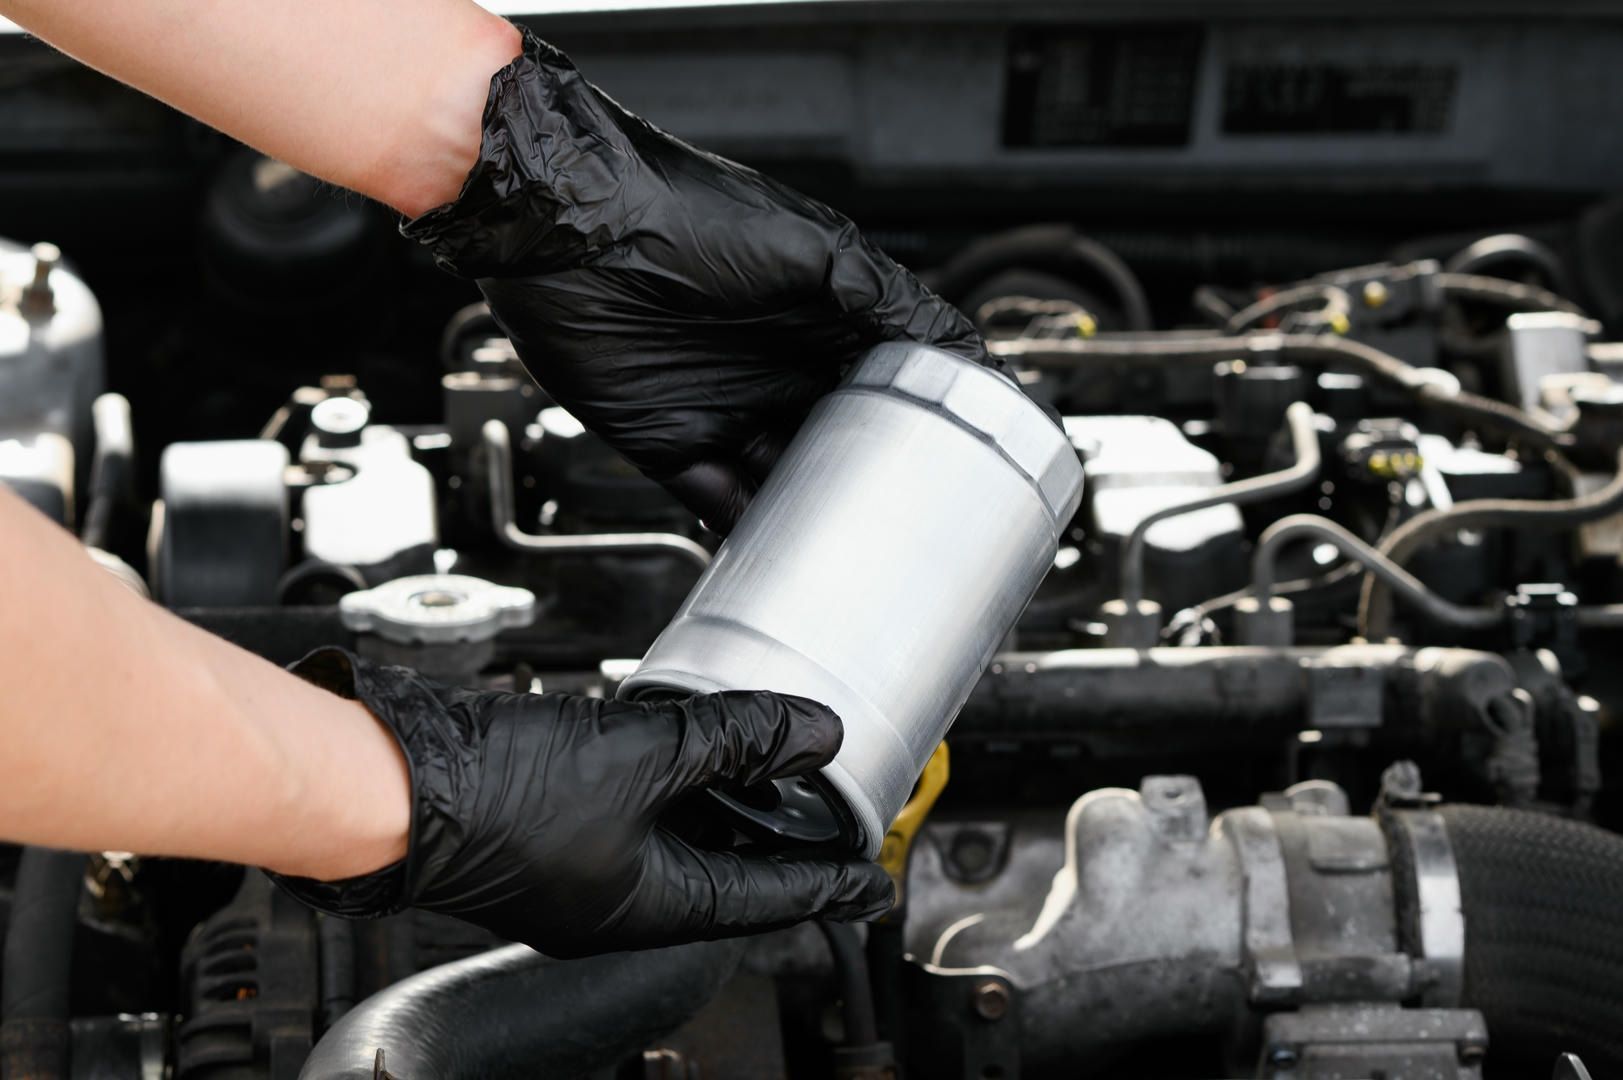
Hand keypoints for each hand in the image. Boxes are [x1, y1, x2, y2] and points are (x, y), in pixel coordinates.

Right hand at [267, 649, 892, 957]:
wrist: (391, 782)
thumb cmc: (496, 798)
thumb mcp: (643, 757)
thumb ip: (735, 738)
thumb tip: (812, 732)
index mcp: (651, 908)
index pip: (767, 900)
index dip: (828, 883)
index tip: (869, 882)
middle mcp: (618, 900)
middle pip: (727, 871)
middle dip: (780, 838)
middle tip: (830, 815)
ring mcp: (583, 867)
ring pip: (680, 838)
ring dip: (727, 802)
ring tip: (773, 768)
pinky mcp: (552, 825)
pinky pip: (636, 810)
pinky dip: (675, 781)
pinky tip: (687, 742)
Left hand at [403, 27, 997, 531]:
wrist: (572, 233)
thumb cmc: (682, 216)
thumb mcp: (806, 247)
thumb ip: (877, 296)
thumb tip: (951, 340)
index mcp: (814, 320)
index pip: (881, 381)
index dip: (916, 418)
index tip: (959, 459)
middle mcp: (773, 368)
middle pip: (835, 443)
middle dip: (867, 481)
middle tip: (908, 523)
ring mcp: (725, 408)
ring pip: (781, 481)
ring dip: (809, 514)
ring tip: (849, 551)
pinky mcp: (670, 443)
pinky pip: (714, 501)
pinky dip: (742, 531)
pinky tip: (773, 553)